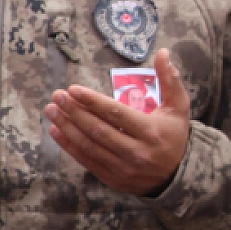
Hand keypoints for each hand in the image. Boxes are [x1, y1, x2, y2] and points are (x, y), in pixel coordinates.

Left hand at [46, 49, 192, 195]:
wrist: (177, 174)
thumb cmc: (175, 135)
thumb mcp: (178, 107)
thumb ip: (170, 79)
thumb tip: (163, 52)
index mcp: (151, 131)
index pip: (116, 114)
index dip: (93, 101)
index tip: (74, 89)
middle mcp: (136, 151)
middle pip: (98, 129)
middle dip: (74, 111)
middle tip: (58, 96)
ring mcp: (123, 167)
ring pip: (89, 145)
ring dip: (67, 126)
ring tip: (52, 110)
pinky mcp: (112, 178)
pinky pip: (86, 160)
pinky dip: (68, 145)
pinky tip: (56, 131)